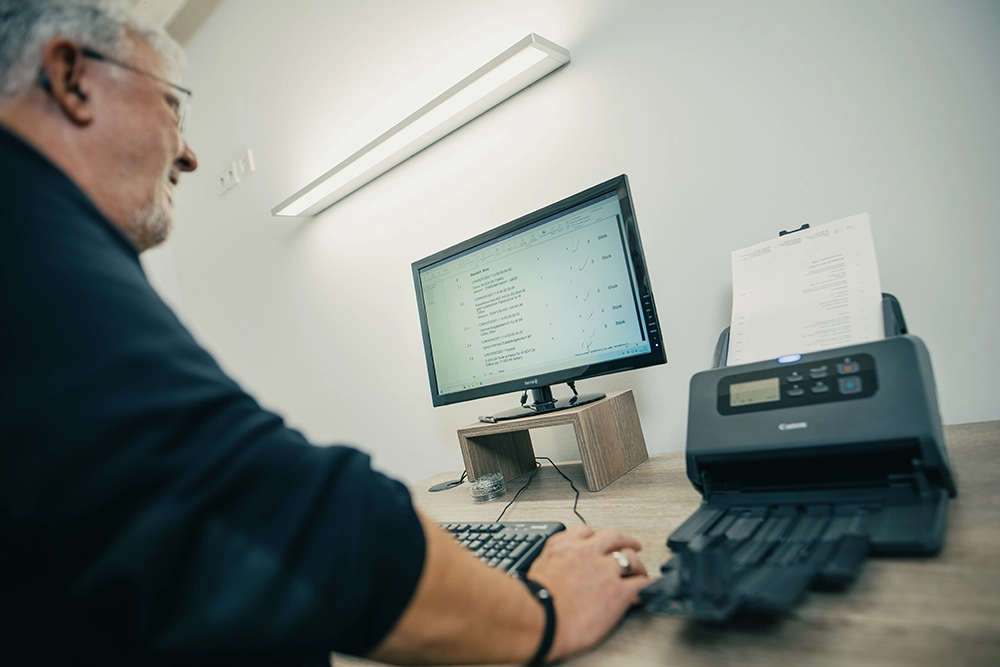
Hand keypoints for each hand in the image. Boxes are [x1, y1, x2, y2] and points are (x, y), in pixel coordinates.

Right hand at [526, 524, 649, 661]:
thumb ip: (550, 564)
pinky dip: (644, 586)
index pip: (585, 531)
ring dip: (637, 564)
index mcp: (563, 546)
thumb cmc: (532, 601)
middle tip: (630, 544)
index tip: (597, 541)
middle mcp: (586, 552)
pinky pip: (640, 584)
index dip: (595, 537)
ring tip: (640, 570)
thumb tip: (551, 571)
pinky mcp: (618, 591)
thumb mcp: (536, 570)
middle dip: (624, 540)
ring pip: (631, 557)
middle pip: (613, 537)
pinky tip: (644, 590)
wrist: (540, 618)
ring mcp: (605, 570)